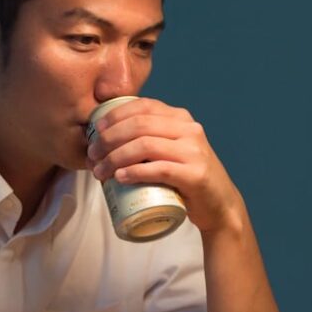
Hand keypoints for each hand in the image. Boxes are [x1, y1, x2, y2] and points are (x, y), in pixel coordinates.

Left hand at [86, 98, 243, 233]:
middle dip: (108, 139)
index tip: (94, 132)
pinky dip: (135, 172)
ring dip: (115, 158)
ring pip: (145, 145)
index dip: (113, 116)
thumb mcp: (171, 148)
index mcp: (180, 118)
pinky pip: (160, 169)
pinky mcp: (195, 175)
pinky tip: (120, 178)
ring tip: (100, 172)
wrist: (218, 205)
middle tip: (92, 156)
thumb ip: (150, 137)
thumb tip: (105, 135)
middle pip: (139, 125)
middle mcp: (189, 129)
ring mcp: (194, 152)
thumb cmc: (185, 178)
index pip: (142, 106)